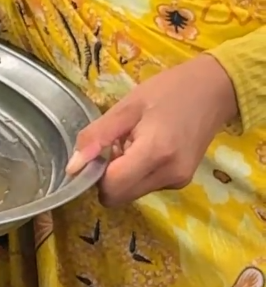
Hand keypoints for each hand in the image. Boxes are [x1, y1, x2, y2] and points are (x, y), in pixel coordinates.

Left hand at [66, 55, 238, 206]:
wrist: (214, 90)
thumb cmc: (168, 91)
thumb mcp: (126, 106)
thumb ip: (97, 137)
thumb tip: (72, 168)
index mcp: (155, 153)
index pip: (111, 188)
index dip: (94, 175)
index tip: (96, 152)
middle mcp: (169, 175)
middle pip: (119, 196)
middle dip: (107, 177)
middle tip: (115, 144)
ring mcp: (178, 181)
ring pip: (131, 193)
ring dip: (122, 175)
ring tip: (134, 142)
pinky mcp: (181, 181)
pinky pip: (145, 186)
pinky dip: (137, 173)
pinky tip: (147, 147)